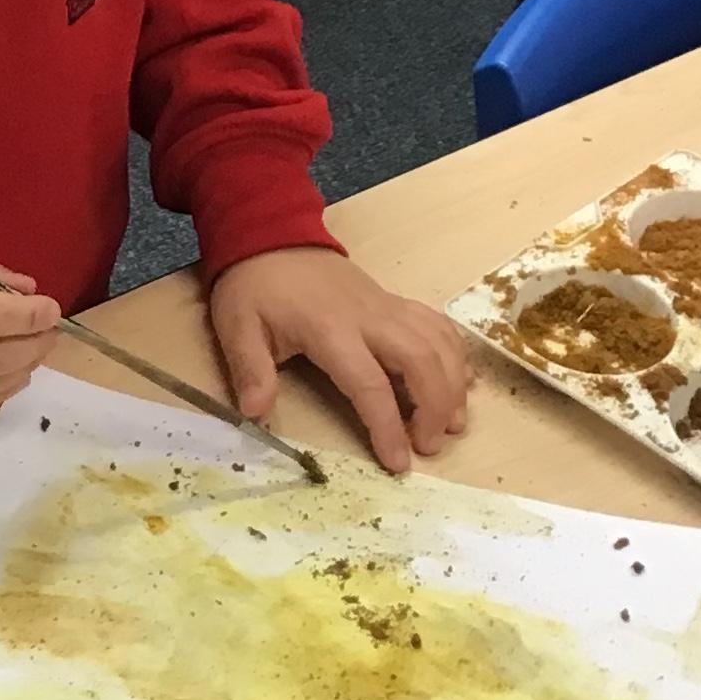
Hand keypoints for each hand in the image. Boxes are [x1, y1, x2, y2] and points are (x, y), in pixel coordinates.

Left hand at [209, 246, 469, 474]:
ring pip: (438, 343)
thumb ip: (250, 369)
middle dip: (435, 408)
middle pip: (421, 361)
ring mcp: (387, 306)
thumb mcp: (237, 326)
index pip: (369, 384)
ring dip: (453, 385)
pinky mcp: (395, 301)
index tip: (399, 463)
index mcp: (330, 329)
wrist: (271, 236)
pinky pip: (438, 324)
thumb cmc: (255, 287)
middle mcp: (369, 318)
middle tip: (430, 446)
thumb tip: (255, 412)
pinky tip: (463, 381)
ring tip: (454, 424)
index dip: (388, 426)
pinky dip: (457, 352)